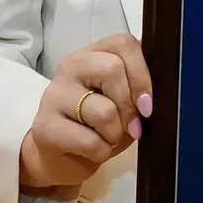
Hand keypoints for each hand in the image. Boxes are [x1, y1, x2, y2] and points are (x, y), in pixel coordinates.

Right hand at [19, 32, 152, 192]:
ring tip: (107, 138)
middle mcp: (71, 66)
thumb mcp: (123, 102)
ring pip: (104, 111)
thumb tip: (157, 87)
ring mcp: (54, 94)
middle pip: (112, 69)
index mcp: (94, 54)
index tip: (147, 103)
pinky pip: (91, 141)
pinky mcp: (45, 126)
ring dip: (115, 134)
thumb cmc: (99, 126)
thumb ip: (138, 87)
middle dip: (129, 106)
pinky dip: (101, 152)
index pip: (123, 43)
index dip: (142, 73)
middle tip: (130, 126)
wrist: (61, 158)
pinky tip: (92, 150)